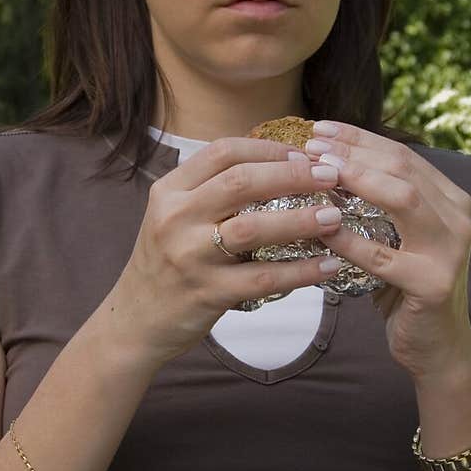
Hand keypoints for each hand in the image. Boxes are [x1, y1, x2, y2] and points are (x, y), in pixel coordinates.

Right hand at [107, 137, 348, 368]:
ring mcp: (190, 256)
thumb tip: (280, 167)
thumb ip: (213, 191)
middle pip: (242, 182)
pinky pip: (263, 278)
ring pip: (253, 228)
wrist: (136, 320)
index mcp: (170, 190)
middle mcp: (176, 217)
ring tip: (334, 216)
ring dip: (300, 219)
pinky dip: (301, 271)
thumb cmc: (167, 263)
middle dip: (293, 175)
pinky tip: (328, 265)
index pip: (224, 152)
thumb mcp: (175, 216)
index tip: (305, 155)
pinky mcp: (207, 292)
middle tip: (331, 176)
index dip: (269, 149)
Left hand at [304, 122, 470, 380]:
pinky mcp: (433, 285)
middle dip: (355, 151)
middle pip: (403, 168)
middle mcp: (458, 218)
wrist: (437, 348)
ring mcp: (450, 251)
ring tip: (316, 173)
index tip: (320, 129)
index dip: (361, 138)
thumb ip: (377, 205)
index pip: (403, 155)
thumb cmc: (405, 289)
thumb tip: (322, 167)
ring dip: (356, 180)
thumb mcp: (397, 239)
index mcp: (450, 200)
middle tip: (312, 144)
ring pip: (402, 200)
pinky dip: (348, 241)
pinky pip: (382, 257)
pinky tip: (319, 230)